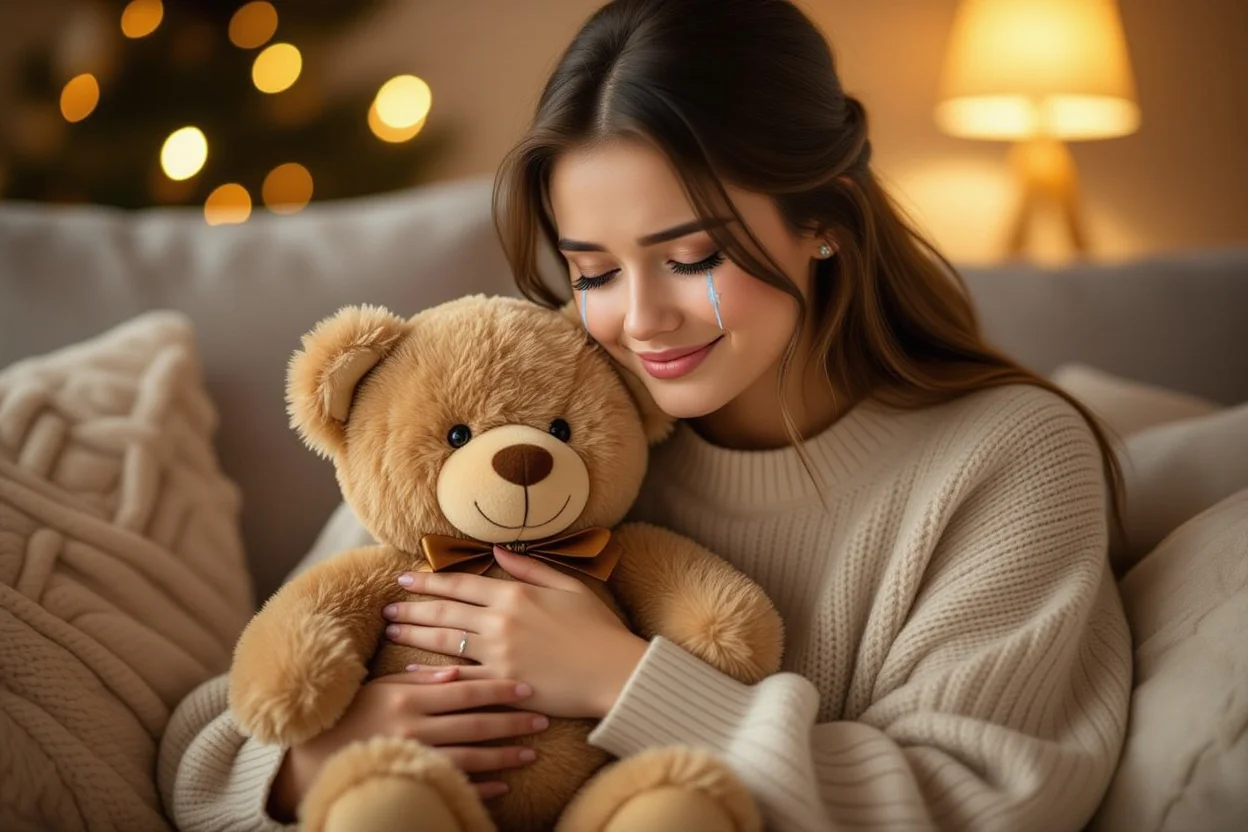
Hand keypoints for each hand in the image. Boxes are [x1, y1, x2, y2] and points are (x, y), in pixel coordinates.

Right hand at [266, 665, 548, 821]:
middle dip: (511, 722)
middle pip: (473, 723)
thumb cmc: (354, 713)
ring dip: (503, 755)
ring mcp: (413, 758)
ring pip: (469, 757)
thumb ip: (420, 677)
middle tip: (542, 718)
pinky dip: (480, 788)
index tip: (527, 687)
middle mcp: (413, 727)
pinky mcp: (410, 782)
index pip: (464, 690)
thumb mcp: (383, 686)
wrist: (315, 756)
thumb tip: (457, 669)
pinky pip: (452, 786)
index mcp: (409, 696)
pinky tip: (503, 786)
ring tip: (531, 752)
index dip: (498, 688)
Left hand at [383, 547, 648, 719]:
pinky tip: (412, 669)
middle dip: (412, 606)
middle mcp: (500, 621)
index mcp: (515, 594)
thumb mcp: (568, 586)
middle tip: (386, 606)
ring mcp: (499, 654)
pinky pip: (458, 676)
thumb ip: (530, 568)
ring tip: (391, 629)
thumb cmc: (598, 629)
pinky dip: (432, 672)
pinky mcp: (501, 684)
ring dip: (414, 633)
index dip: (429, 579)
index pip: (461, 583)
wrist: (615, 672)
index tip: (405, 576)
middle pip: (445, 610)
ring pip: (445, 640)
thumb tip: (499, 549)